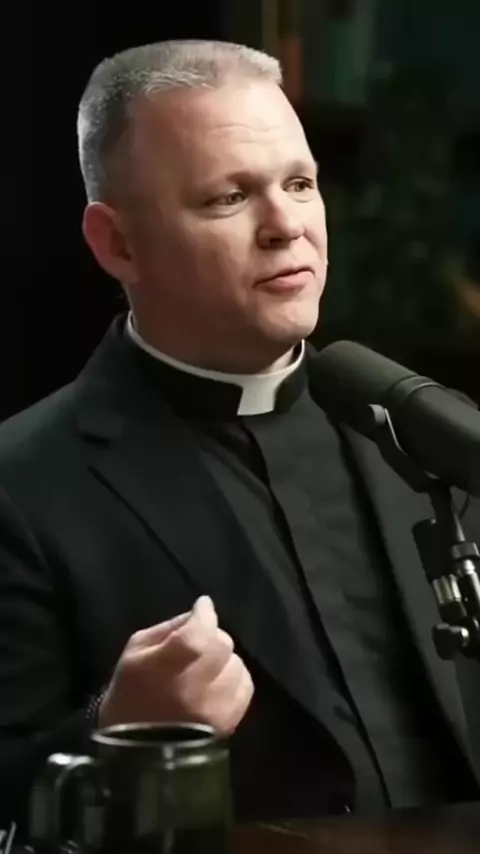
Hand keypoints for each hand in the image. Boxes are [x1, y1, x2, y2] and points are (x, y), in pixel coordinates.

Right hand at [98, 596, 253, 735]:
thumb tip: (197, 614)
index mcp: (163, 669)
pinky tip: (219, 683)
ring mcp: (215, 709)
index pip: (197, 634)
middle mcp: (194, 689)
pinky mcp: (229, 723)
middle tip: (199, 640)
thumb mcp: (135, 653)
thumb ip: (169, 629)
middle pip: (222, 645)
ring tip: (207, 666)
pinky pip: (245, 687)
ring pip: (237, 664)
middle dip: (212, 635)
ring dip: (224, 659)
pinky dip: (234, 679)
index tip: (202, 606)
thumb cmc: (130, 696)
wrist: (136, 754)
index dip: (204, 614)